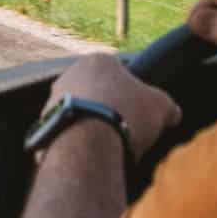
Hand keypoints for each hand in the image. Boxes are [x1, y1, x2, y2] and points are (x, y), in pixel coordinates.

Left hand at [48, 53, 181, 160]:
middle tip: (123, 131)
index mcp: (99, 60)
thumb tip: (174, 113)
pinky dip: (76, 143)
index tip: (137, 113)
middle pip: (95, 92)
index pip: (118, 73)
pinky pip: (64, 133)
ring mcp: (53, 99)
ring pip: (78, 112)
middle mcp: (70, 73)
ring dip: (90, 126)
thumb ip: (167, 105)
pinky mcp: (42, 125)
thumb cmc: (125, 114)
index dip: (131, 95)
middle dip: (108, 110)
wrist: (88, 144)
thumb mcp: (160, 106)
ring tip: (107, 148)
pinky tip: (89, 156)